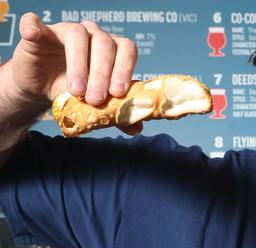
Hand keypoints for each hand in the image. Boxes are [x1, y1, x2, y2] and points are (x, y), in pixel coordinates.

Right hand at [8, 13, 141, 134]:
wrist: (43, 88)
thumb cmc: (75, 91)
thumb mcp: (95, 104)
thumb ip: (116, 113)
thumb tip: (136, 128)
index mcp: (113, 49)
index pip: (126, 50)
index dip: (124, 69)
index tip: (118, 93)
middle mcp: (93, 34)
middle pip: (104, 44)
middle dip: (102, 74)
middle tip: (96, 99)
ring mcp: (66, 30)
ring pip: (77, 35)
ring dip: (78, 64)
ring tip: (76, 91)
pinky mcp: (40, 32)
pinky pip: (35, 23)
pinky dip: (34, 27)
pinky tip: (32, 34)